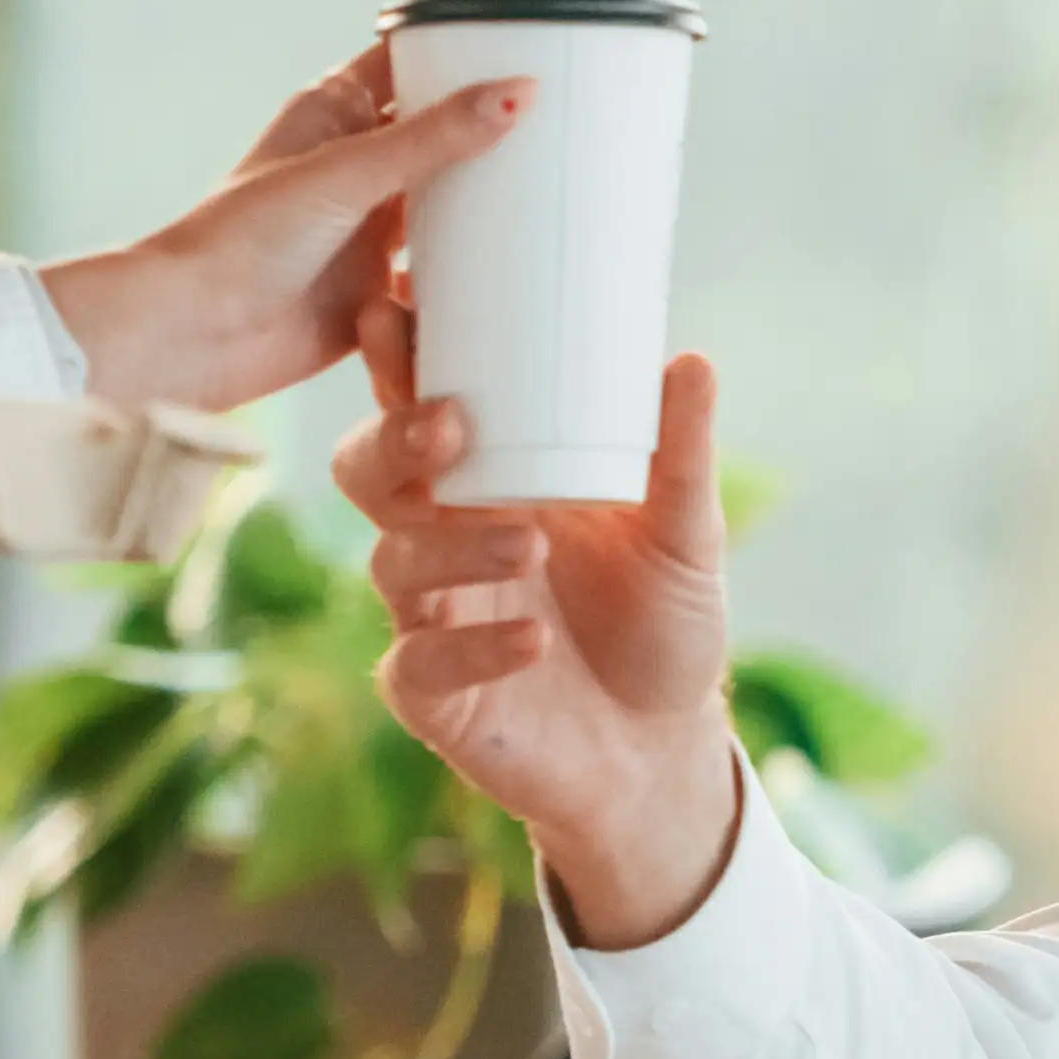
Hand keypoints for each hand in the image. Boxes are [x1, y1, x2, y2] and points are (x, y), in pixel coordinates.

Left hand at [38, 49, 534, 413]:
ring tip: (564, 195)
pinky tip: (523, 275)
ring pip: (445, 208)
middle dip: (494, 135)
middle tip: (570, 126)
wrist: (194, 335)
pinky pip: (439, 281)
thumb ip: (433, 137)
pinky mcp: (375, 292)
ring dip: (488, 208)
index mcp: (333, 114)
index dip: (464, 52)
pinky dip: (472, 280)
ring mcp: (365, 231)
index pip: (410, 63)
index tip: (532, 47)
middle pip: (440, 138)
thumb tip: (518, 90)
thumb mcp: (348, 173)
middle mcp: (353, 168)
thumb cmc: (242, 239)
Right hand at [335, 320, 742, 947]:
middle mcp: (443, 539)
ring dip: (454, 545)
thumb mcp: (685, 535)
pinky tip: (531, 639)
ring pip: (392, 560)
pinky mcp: (432, 697)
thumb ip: (679, 455)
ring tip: (529, 541)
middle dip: (392, 441)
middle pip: (367, 472)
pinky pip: (419, 665)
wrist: (662, 749)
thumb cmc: (658, 625)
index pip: (420, 406)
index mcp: (486, 482)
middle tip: (449, 425)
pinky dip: (471, 647)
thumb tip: (691, 361)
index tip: (399, 308)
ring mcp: (430, 617)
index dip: (397, 361)